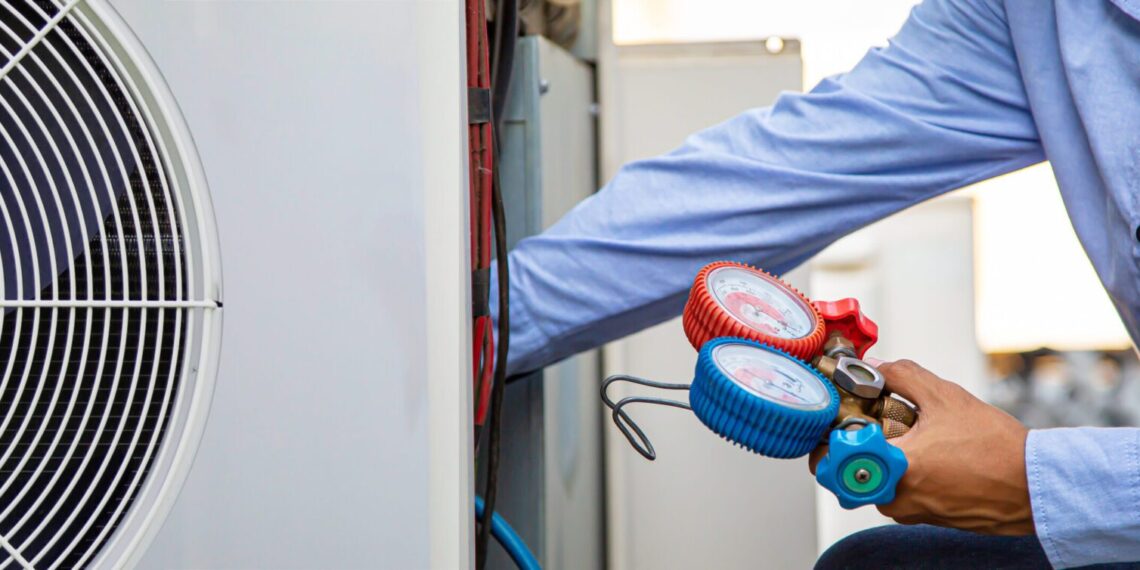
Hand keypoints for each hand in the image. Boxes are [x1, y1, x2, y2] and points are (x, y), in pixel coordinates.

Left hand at [809, 358, 1033, 535]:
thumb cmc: (996, 448)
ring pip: (875, 481)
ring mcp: (910, 512)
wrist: (1035, 486)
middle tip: (872, 421)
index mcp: (894, 469)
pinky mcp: (926, 518)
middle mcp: (896, 498)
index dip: (829, 437)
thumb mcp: (946, 398)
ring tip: (908, 434)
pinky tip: (926, 452)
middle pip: (850, 470)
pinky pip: (898, 492)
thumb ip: (903, 377)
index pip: (832, 462)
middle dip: (857, 444)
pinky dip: (903, 472)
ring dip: (882, 457)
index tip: (837, 419)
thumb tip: (875, 367)